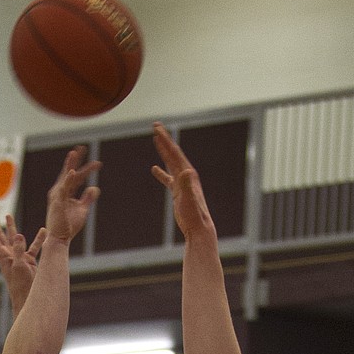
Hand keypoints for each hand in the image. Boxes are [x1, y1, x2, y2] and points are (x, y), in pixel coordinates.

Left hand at [0, 212, 45, 309]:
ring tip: (8, 216)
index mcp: (3, 256)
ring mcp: (19, 257)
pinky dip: (39, 239)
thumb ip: (18, 249)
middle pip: (0, 235)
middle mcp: (9, 255)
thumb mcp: (19, 265)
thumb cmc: (20, 284)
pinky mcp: (29, 261)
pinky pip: (34, 247)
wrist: (28, 297)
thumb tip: (18, 234)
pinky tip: (43, 231)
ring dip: (12, 227)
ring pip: (15, 238)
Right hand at [43, 146, 100, 245]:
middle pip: (70, 172)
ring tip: (74, 153)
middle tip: (82, 148)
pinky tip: (72, 172)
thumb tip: (95, 188)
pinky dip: (67, 180)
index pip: (77, 177)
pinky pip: (63, 189)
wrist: (60, 238)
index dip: (86, 169)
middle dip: (75, 160)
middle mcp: (60, 190)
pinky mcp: (57, 202)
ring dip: (70, 165)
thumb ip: (88, 198)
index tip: (98, 163)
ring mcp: (58, 195)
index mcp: (66, 192)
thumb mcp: (82, 210)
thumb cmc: (69, 226)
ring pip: (66, 177)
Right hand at [151, 123, 213, 238]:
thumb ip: (187, 185)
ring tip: (156, 139)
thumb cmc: (194, 215)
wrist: (199, 228)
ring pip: (171, 162)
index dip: (166, 140)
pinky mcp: (178, 192)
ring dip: (163, 151)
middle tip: (155, 125)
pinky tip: (154, 168)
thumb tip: (186, 170)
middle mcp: (186, 175)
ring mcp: (182, 183)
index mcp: (188, 174)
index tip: (156, 128)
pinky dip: (162, 172)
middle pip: (173, 153)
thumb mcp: (189, 199)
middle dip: (165, 139)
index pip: (175, 153)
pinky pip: (168, 178)